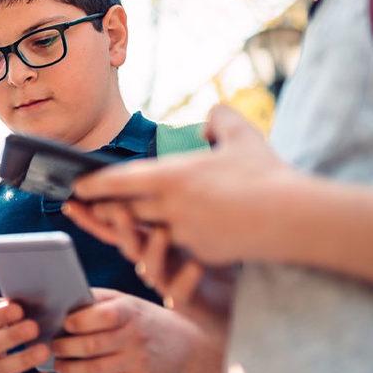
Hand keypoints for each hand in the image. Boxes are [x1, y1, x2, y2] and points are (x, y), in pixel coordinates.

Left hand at [51, 288, 207, 372]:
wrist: (183, 343)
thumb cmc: (141, 317)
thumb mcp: (125, 300)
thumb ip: (95, 300)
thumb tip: (60, 304)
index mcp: (130, 311)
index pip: (101, 316)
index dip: (77, 322)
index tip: (63, 324)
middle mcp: (136, 336)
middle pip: (91, 346)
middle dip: (64, 348)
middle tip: (51, 347)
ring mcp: (140, 361)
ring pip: (95, 370)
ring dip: (70, 369)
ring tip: (59, 365)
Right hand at [64, 196, 235, 330]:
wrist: (225, 310)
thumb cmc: (208, 266)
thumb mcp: (183, 232)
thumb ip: (161, 213)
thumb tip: (143, 180)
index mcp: (146, 241)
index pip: (111, 227)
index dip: (90, 216)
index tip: (71, 202)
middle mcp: (149, 261)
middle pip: (126, 243)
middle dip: (118, 226)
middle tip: (117, 208)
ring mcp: (164, 281)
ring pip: (148, 267)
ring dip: (153, 249)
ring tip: (161, 231)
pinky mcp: (184, 300)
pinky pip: (180, 291)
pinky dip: (187, 277)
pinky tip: (197, 265)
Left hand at [70, 105, 294, 265]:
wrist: (295, 219)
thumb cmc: (267, 173)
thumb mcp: (242, 135)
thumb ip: (220, 119)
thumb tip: (206, 120)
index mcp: (173, 177)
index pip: (120, 182)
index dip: (96, 185)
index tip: (77, 186)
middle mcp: (172, 208)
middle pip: (127, 211)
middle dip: (109, 210)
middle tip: (90, 206)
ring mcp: (186, 234)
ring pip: (149, 232)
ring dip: (136, 227)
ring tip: (124, 220)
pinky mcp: (201, 254)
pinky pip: (176, 249)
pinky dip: (168, 243)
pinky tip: (165, 238)